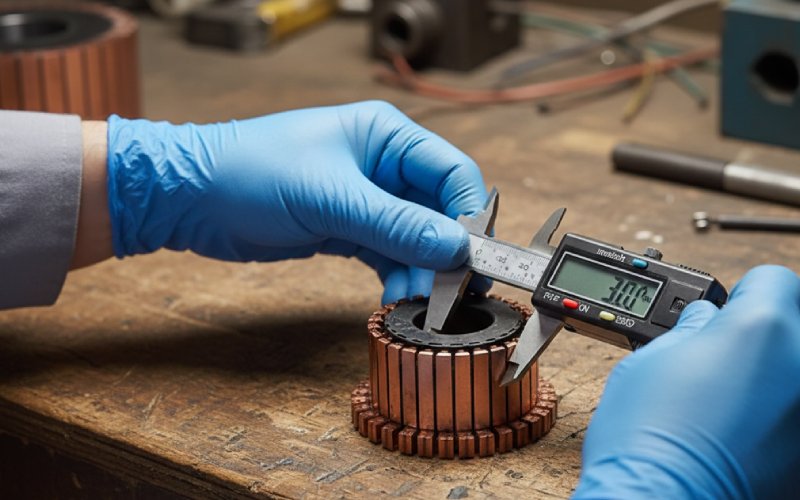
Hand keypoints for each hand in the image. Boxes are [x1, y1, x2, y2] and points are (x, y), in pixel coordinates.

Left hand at [107, 101, 487, 302]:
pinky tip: (395, 298)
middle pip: (439, 211)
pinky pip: (389, 255)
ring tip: (418, 302)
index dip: (469, 216)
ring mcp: (367, 199)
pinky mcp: (348, 229)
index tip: (472, 258)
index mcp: (387, 136)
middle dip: (446, 252)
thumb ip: (396, 224)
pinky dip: (396, 277)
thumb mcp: (330, 198)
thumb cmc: (251, 172)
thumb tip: (456, 247)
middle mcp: (384, 165)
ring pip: (416, 239)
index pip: (453, 174)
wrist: (191, 198)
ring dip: (421, 272)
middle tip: (450, 291)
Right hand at [574, 265, 799, 498]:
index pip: (773, 280)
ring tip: (728, 402)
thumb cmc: (647, 438)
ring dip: (771, 376)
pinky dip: (777, 417)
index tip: (726, 313)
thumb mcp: (651, 359)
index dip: (744, 294)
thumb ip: (689, 329)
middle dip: (760, 333)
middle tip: (722, 357)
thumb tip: (702, 319)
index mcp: (763, 328)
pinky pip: (794, 415)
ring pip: (794, 372)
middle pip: (792, 324)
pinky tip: (740, 433)